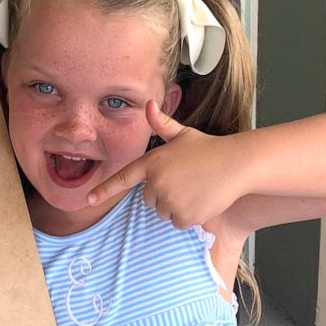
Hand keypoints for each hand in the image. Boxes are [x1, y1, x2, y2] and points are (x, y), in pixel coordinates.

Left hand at [87, 101, 245, 228]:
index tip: (88, 199)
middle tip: (186, 182)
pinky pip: (178, 222)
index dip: (105, 189)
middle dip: (164, 195)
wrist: (236, 163)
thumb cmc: (210, 148)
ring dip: (177, 206)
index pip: (123, 177)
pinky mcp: (183, 215)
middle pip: (149, 200)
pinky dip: (189, 217)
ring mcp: (169, 199)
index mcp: (152, 162)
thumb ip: (162, 123)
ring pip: (164, 212)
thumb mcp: (183, 134)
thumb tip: (148, 103)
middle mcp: (156, 182)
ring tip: (195, 189)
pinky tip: (202, 200)